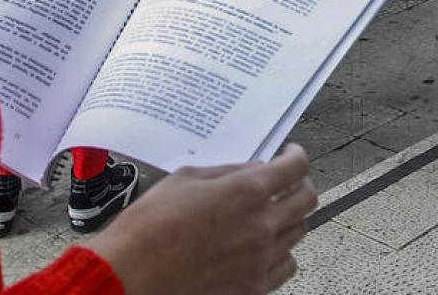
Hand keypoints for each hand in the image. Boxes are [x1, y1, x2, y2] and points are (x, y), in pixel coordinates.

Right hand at [85, 143, 316, 294]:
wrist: (130, 275)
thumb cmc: (149, 226)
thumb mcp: (186, 179)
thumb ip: (227, 173)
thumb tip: (254, 170)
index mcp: (247, 191)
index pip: (296, 166)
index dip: (296, 155)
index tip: (290, 155)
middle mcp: (262, 225)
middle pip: (307, 199)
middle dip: (300, 185)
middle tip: (288, 182)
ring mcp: (260, 259)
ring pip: (298, 233)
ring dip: (289, 218)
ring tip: (272, 214)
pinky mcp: (253, 287)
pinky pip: (285, 266)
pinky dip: (280, 253)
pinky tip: (264, 247)